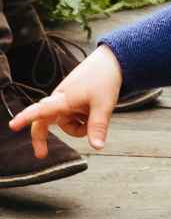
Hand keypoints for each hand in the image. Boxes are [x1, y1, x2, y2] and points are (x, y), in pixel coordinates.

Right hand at [7, 44, 122, 156]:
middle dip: (42, 137)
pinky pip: (73, 120)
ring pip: (66, 125)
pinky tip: (92, 110)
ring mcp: (65, 102)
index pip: (41, 110)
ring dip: (80, 127)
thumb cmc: (104, 81)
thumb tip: (97, 147)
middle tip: (41, 154)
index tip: (13, 125)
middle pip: (44, 121)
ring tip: (94, 112)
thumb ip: (98, 127)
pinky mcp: (71, 104)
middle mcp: (59, 101)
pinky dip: (82, 121)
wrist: (110, 64)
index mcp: (63, 99)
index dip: (26, 118)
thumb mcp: (104, 106)